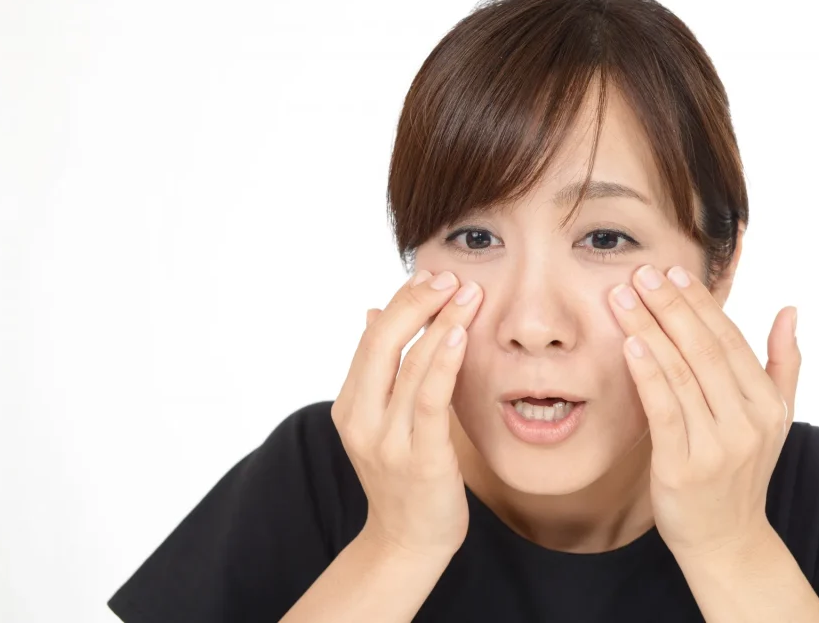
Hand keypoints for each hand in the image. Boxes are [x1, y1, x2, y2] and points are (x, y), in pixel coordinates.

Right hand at [331, 269, 482, 561]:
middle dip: (418, 302)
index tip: (433, 276)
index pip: (373, 338)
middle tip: (452, 278)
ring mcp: (387, 441)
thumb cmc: (402, 477)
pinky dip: (443, 363)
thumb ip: (379, 370)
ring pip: (411, 367)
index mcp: (350, 405)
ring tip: (468, 294)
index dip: (403, 301)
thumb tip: (374, 312)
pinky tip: (459, 335)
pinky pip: (429, 401)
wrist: (406, 542)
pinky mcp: (420, 459)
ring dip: (441, 323)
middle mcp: (361, 420)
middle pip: (383, 343)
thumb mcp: (381, 420)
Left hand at [609, 264, 798, 558]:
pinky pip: (664, 409)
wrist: (727, 540)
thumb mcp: (776, 419)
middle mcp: (747, 421)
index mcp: (768, 403)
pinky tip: (630, 344)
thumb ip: (784, 364)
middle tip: (641, 273)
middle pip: (703, 350)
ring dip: (649, 330)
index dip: (699, 303)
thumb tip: (790, 311)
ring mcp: (717, 445)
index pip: (729, 340)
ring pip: (680, 373)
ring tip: (623, 297)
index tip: (673, 272)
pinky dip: (648, 374)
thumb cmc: (742, 472)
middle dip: (669, 306)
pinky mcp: (683, 466)